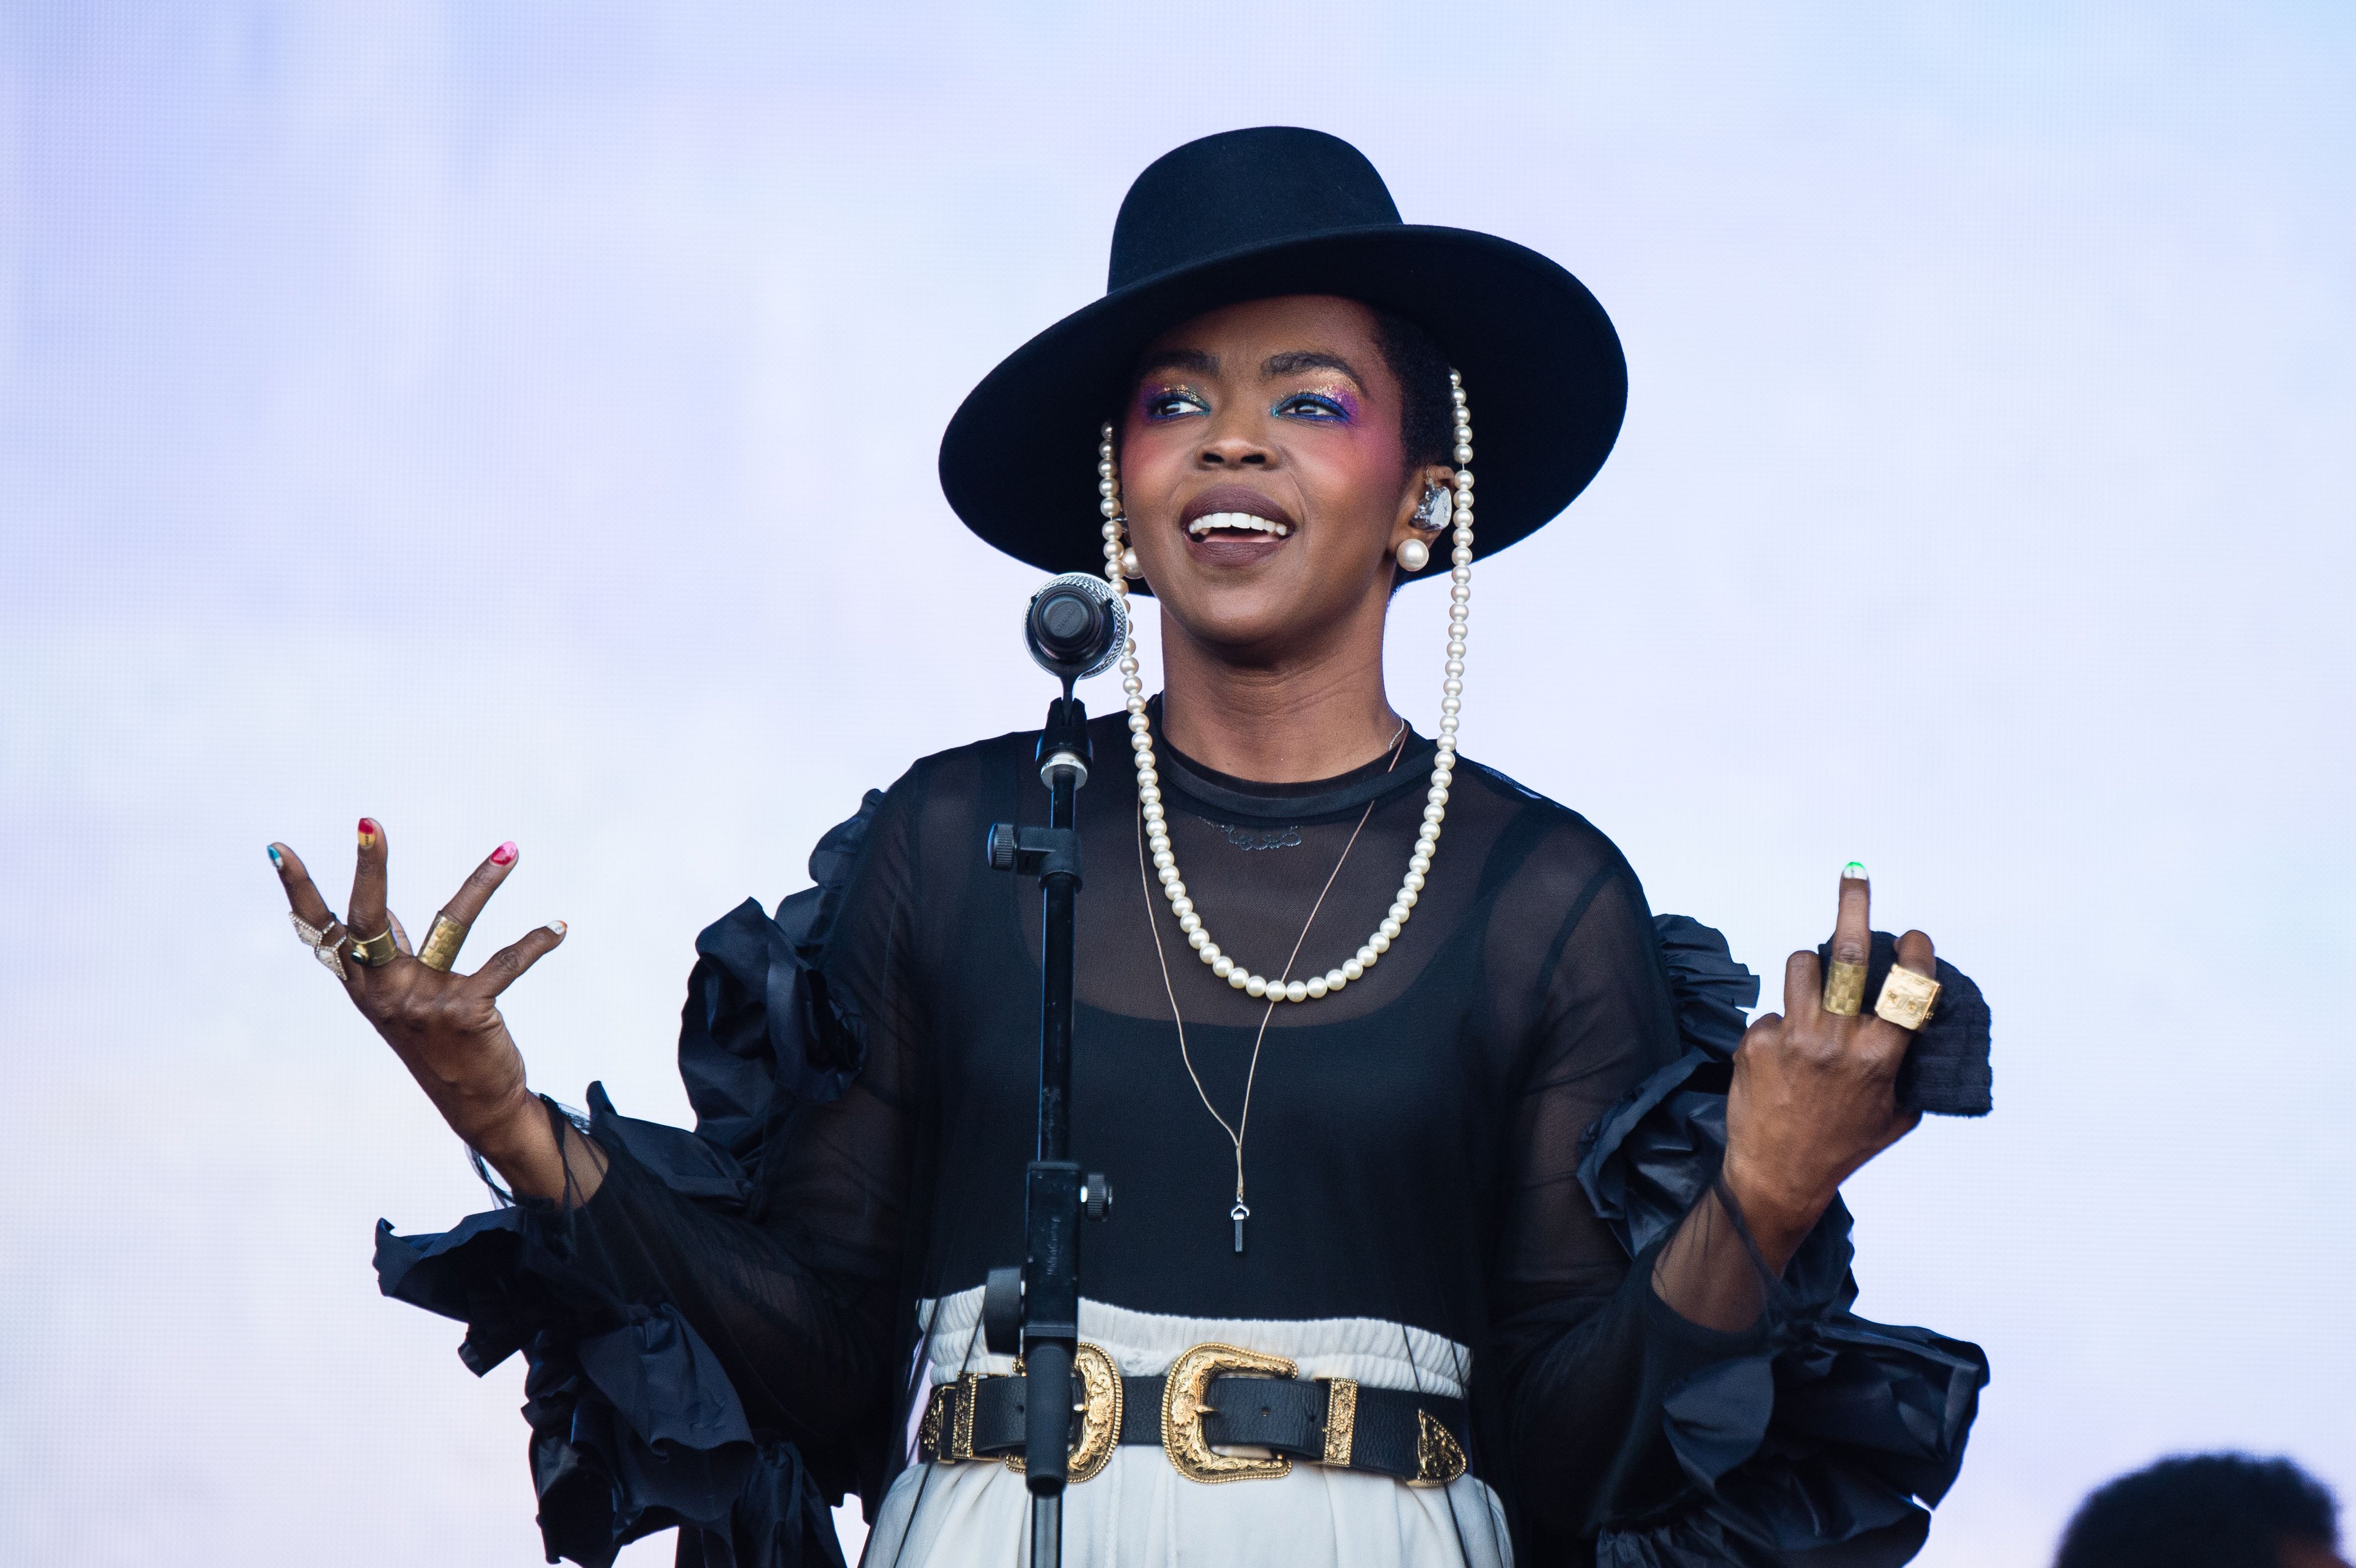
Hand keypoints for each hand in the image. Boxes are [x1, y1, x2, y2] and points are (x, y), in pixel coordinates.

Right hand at [269, 819, 568, 1189]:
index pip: (322, 930)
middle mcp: (385, 990)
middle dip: (370, 867)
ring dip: (483, 882)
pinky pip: (505, 963)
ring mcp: (424, 1001)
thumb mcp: (401, 997)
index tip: (277, 848)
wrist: (475, 1103)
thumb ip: (389, 954)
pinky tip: (558, 928)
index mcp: (362, 984)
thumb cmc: (435, 1039)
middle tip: (367, 822)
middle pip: (370, 919)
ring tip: (511, 849)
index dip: (298, 889)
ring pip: (450, 924)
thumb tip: (379, 908)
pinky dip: (536, 942)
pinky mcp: (467, 1010)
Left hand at [1721, 865, 1930, 1270]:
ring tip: (1817, 991)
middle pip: (1849, 957)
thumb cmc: (1845, 1143)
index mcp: (1882, 1057)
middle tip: (1855, 875)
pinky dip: (1783, 1023)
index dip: (1914, 954)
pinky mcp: (1756, 1041)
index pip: (1907, 987)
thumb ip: (1911, 1065)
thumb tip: (1922, 1020)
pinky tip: (1783, 1059)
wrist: (1777, 1174)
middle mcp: (1838, 1042)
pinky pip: (1775, 1010)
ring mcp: (1794, 1039)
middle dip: (1854, 906)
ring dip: (1812, 966)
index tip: (1912, 937)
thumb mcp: (1898, 1112)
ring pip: (1802, 966)